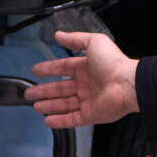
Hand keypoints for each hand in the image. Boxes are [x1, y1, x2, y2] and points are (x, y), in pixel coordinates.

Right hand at [25, 30, 140, 128]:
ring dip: (49, 105)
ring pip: (64, 104)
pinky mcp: (91, 115)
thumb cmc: (114, 63)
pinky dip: (59, 121)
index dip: (49, 69)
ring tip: (35, 106)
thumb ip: (75, 39)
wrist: (127, 84)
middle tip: (30, 92)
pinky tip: (47, 120)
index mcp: (87, 68)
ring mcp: (88, 101)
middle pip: (60, 88)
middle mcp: (87, 85)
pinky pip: (72, 119)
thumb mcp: (93, 42)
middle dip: (44, 91)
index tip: (36, 70)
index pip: (63, 68)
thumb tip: (59, 35)